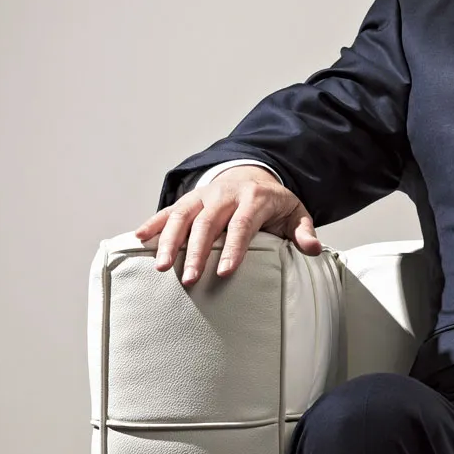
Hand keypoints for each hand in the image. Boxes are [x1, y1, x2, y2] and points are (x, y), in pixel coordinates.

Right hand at [135, 167, 322, 283]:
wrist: (254, 174)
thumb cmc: (274, 203)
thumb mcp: (295, 213)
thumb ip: (303, 232)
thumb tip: (314, 249)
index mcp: (253, 199)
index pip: (242, 225)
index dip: (232, 249)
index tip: (223, 273)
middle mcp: (224, 194)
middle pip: (207, 223)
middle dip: (196, 252)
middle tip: (188, 279)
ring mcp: (204, 196)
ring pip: (182, 216)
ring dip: (169, 241)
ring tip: (162, 268)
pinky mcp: (189, 199)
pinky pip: (168, 210)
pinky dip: (153, 223)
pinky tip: (139, 239)